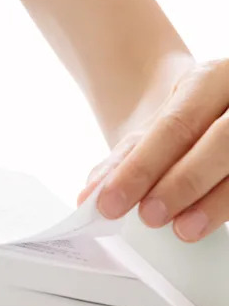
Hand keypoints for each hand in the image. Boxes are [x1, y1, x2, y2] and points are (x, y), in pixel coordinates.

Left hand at [78, 60, 228, 241]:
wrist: (219, 103)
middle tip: (149, 215)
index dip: (142, 168)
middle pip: (221, 141)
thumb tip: (90, 197)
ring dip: (215, 202)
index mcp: (212, 77)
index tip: (110, 202)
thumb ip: (124, 160)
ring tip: (182, 227)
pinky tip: (210, 220)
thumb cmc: (188, 118)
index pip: (175, 125)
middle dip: (183, 183)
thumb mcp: (155, 127)